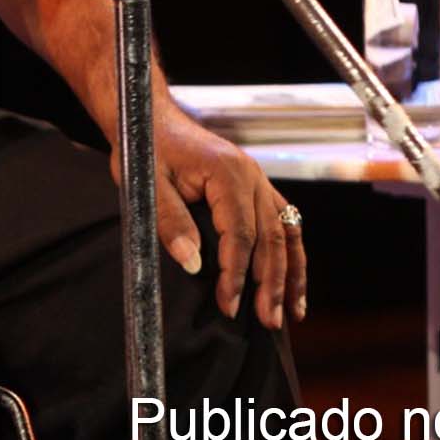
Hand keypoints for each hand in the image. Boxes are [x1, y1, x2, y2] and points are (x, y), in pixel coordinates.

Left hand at [124, 102, 308, 330]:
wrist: (149, 117)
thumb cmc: (146, 148)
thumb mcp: (148, 184)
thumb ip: (171, 221)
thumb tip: (192, 264)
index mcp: (228, 173)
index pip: (241, 234)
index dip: (236, 274)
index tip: (228, 306)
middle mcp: (252, 176)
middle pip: (271, 237)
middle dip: (271, 284)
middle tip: (268, 322)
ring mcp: (258, 180)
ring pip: (285, 232)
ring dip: (290, 274)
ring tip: (291, 314)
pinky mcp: (257, 187)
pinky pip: (284, 222)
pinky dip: (291, 253)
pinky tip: (293, 283)